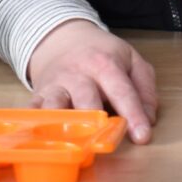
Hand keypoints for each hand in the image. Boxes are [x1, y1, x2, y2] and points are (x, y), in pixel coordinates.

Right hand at [25, 20, 157, 143]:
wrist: (63, 37)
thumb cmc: (101, 53)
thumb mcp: (131, 60)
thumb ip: (145, 88)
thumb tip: (148, 120)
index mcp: (106, 64)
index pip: (122, 91)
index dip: (133, 115)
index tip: (142, 137)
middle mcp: (79, 74)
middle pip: (86, 100)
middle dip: (95, 121)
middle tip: (104, 143)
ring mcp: (57, 85)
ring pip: (56, 105)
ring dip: (61, 125)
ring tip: (69, 143)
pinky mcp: (39, 94)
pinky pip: (33, 109)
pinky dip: (33, 123)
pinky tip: (35, 138)